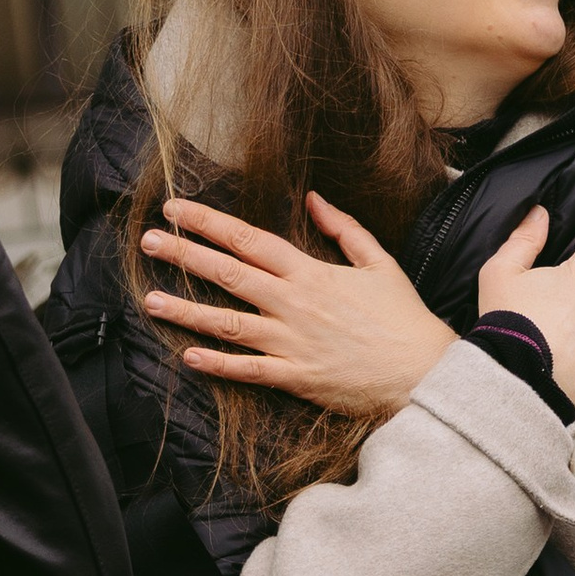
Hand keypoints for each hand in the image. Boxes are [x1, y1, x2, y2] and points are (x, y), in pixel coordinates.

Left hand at [142, 194, 454, 414]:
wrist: (426, 372)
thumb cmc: (404, 319)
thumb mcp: (380, 263)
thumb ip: (344, 229)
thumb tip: (313, 199)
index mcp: (311, 273)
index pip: (249, 240)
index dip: (209, 223)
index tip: (177, 209)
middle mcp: (294, 304)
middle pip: (228, 274)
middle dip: (184, 255)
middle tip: (148, 241)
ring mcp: (291, 342)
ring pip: (227, 323)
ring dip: (186, 311)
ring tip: (150, 299)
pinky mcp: (296, 377)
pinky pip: (248, 370)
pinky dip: (216, 364)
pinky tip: (187, 355)